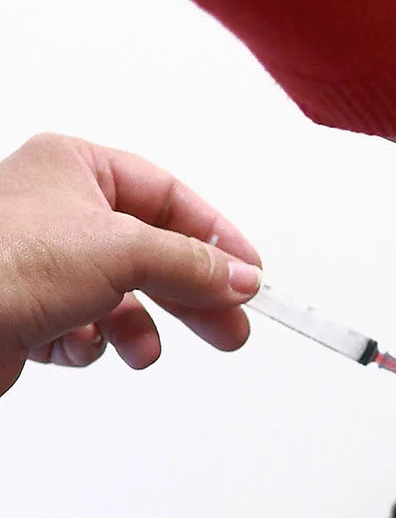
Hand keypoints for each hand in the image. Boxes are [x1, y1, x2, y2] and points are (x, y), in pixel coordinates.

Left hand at [0, 133, 262, 399]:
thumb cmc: (3, 262)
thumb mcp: (123, 250)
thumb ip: (191, 263)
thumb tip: (239, 276)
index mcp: (75, 166)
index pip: (168, 195)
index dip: (213, 235)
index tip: (248, 273)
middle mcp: (56, 209)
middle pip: (150, 250)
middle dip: (188, 294)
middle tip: (230, 325)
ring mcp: (39, 261)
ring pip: (118, 296)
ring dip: (134, 327)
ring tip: (143, 351)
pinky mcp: (25, 310)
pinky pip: (83, 328)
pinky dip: (88, 343)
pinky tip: (76, 345)